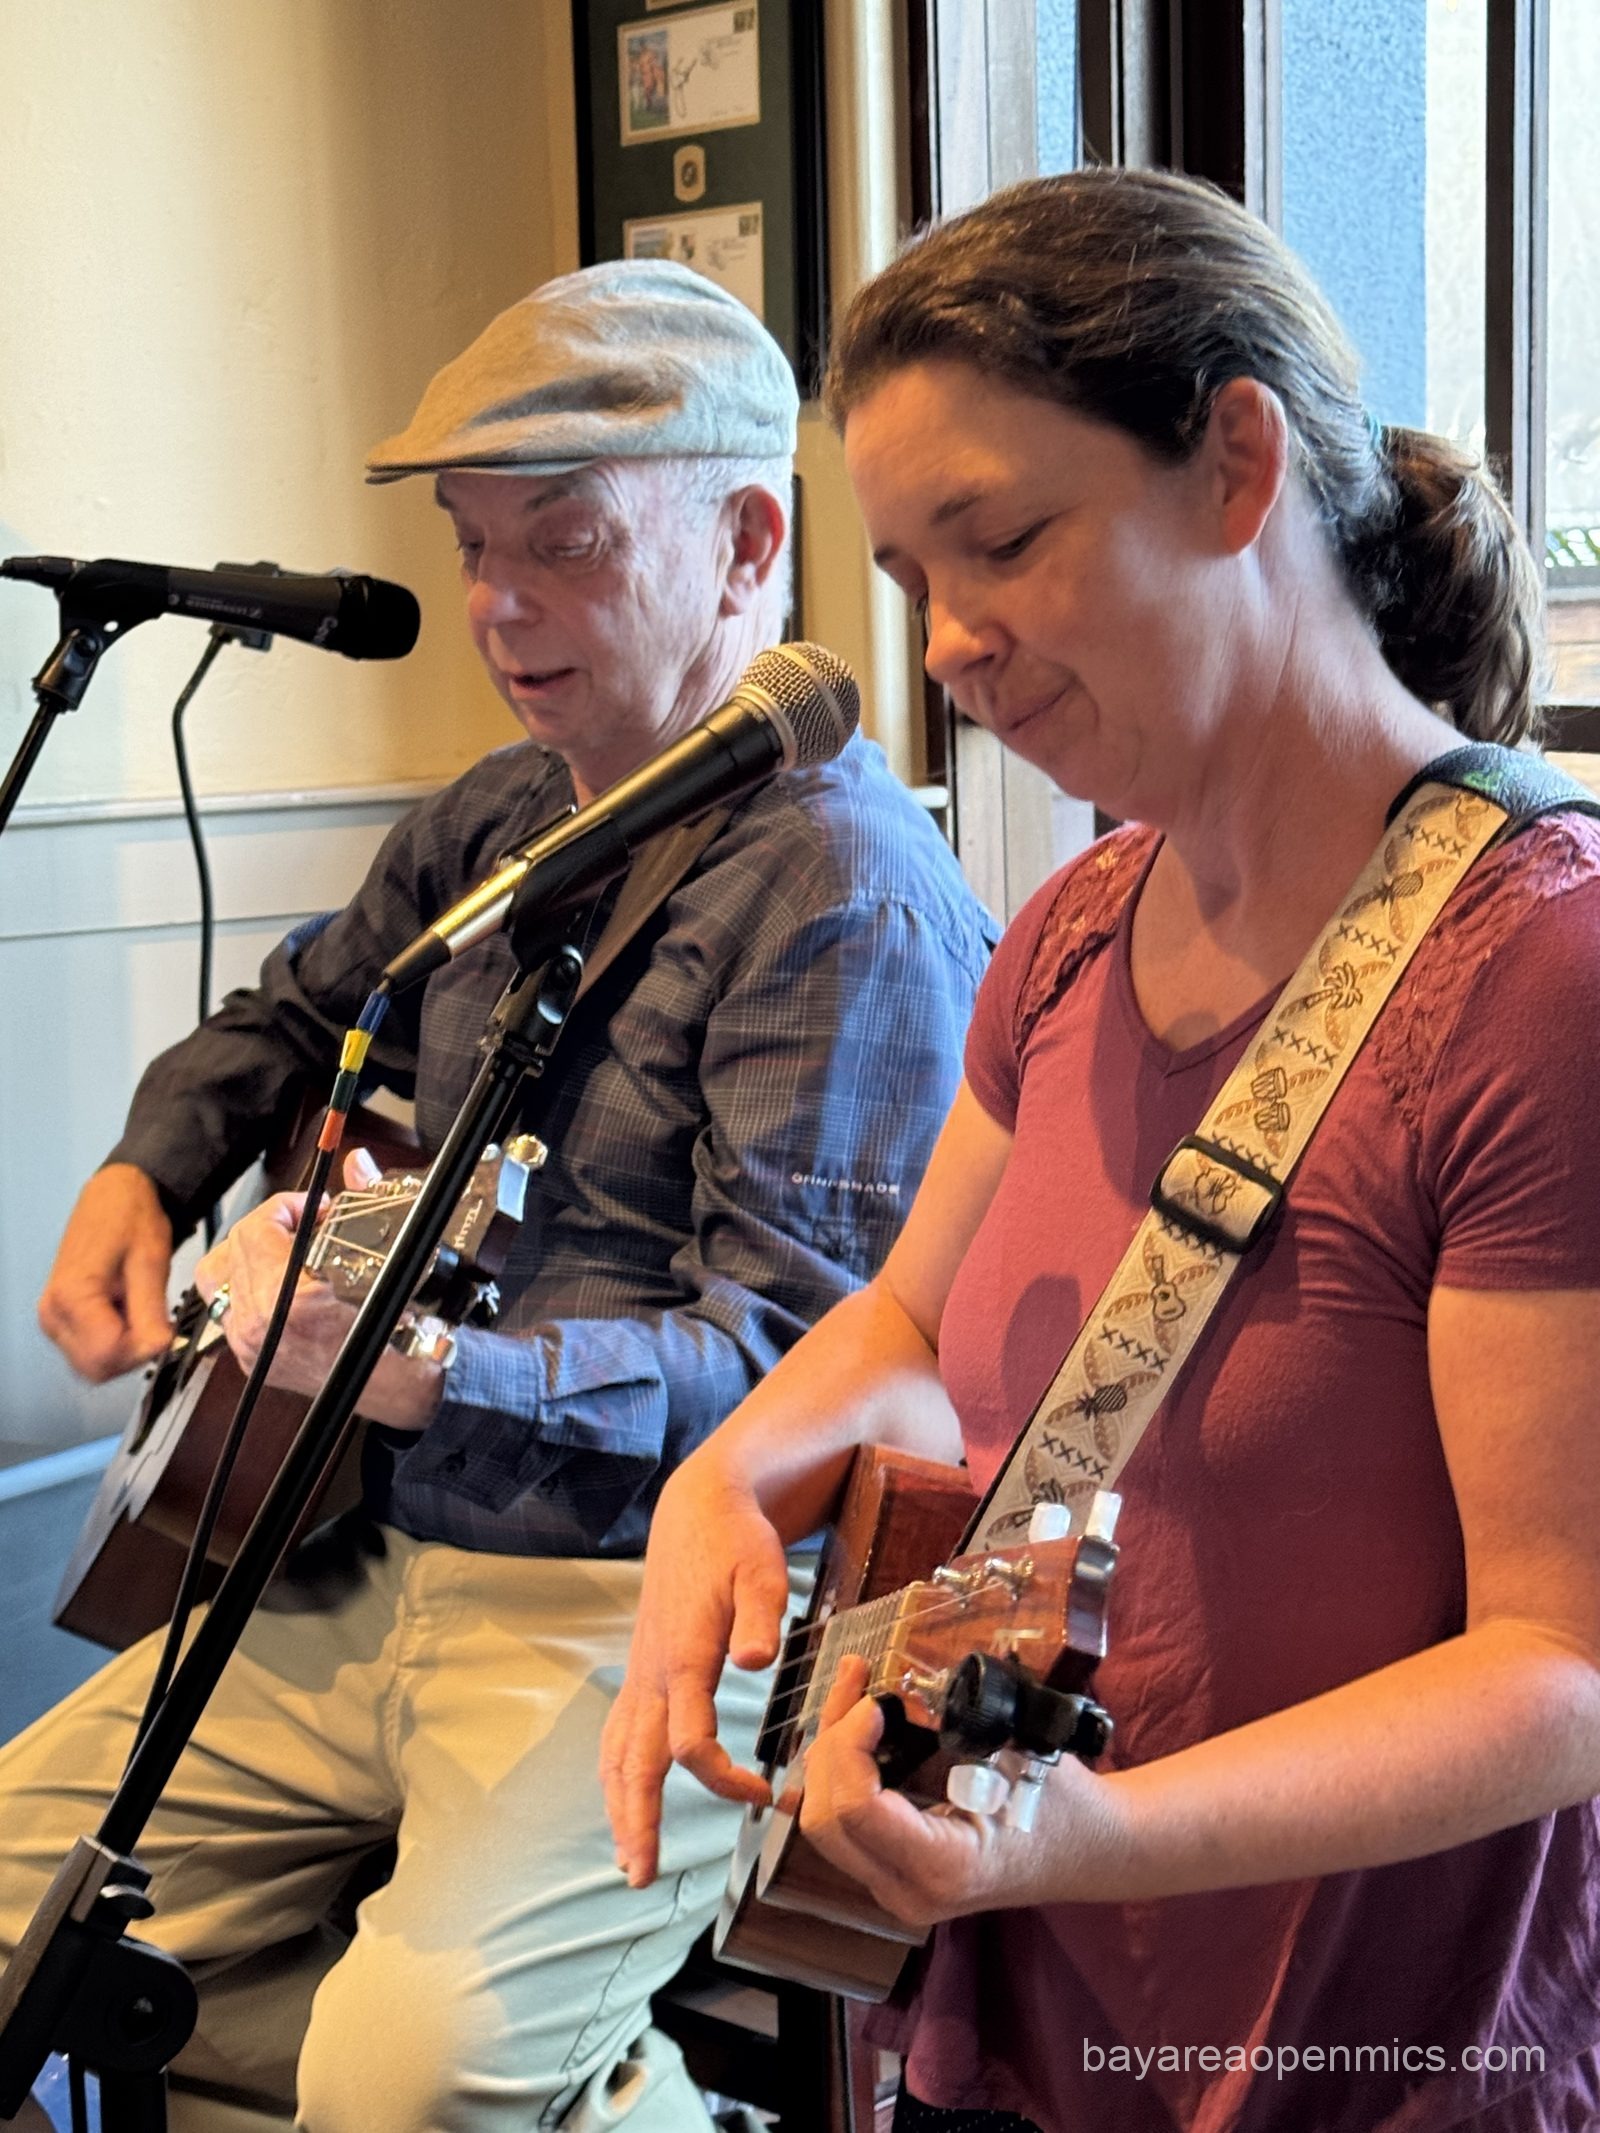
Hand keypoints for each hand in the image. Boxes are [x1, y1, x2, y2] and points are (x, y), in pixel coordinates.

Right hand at [38, 1163, 173, 1380]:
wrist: (114, 1196)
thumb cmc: (131, 1219)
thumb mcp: (151, 1263)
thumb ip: (152, 1311)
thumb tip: (160, 1347)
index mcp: (70, 1296)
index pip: (106, 1355)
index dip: (142, 1348)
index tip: (163, 1327)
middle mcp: (53, 1313)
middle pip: (96, 1367)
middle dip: (133, 1355)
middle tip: (155, 1322)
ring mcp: (53, 1319)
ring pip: (93, 1366)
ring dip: (125, 1351)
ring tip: (140, 1311)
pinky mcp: (60, 1320)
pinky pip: (90, 1352)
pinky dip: (115, 1344)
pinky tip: (128, 1313)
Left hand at [192, 1148, 444, 1430]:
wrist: (395, 1384)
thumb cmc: (396, 1331)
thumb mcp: (388, 1258)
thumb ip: (366, 1202)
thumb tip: (357, 1165)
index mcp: (291, 1300)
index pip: (256, 1229)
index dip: (286, 1207)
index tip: (313, 1210)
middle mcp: (262, 1325)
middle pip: (235, 1247)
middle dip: (269, 1226)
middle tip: (303, 1225)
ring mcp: (250, 1345)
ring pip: (218, 1279)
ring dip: (246, 1254)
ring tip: (280, 1250)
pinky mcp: (248, 1359)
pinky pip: (228, 1310)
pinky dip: (248, 1287)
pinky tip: (280, 1282)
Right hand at [601, 1454, 792, 1886]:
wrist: (698, 1510)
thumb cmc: (737, 1542)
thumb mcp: (762, 1569)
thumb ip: (760, 1615)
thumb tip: (752, 1661)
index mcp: (684, 1659)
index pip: (688, 1743)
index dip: (722, 1778)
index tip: (764, 1792)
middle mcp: (653, 1674)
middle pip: (633, 1762)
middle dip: (635, 1821)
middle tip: (640, 1877)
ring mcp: (641, 1673)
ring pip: (616, 1752)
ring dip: (619, 1806)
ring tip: (627, 1857)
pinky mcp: (642, 1668)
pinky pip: (618, 1732)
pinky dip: (616, 1773)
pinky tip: (623, 1797)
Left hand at [796, 1657, 1125, 1929]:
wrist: (1095, 1851)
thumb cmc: (1064, 1802)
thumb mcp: (1015, 1755)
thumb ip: (954, 1726)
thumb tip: (897, 1683)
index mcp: (942, 1867)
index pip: (853, 1810)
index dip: (848, 1745)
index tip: (875, 1701)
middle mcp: (909, 1893)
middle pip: (823, 1819)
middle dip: (830, 1743)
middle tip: (857, 1683)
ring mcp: (898, 1891)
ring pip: (824, 1823)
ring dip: (830, 1752)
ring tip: (853, 1689)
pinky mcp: (896, 1875)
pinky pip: (845, 1826)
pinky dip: (843, 1772)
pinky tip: (858, 1727)